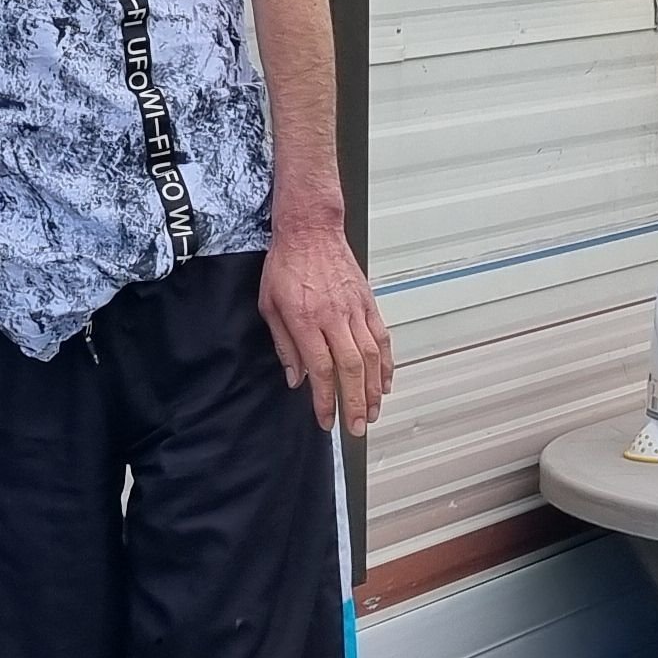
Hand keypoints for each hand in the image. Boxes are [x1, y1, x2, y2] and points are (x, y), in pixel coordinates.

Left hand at [258, 216, 391, 432]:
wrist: (311, 230)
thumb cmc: (286, 264)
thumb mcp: (269, 305)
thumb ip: (284, 345)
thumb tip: (296, 379)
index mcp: (306, 320)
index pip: (321, 370)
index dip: (326, 400)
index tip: (326, 419)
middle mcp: (334, 317)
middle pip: (351, 368)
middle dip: (356, 403)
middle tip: (358, 427)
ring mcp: (355, 310)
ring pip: (371, 356)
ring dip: (374, 389)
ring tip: (374, 412)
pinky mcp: (368, 303)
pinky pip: (382, 337)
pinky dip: (387, 363)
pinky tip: (386, 381)